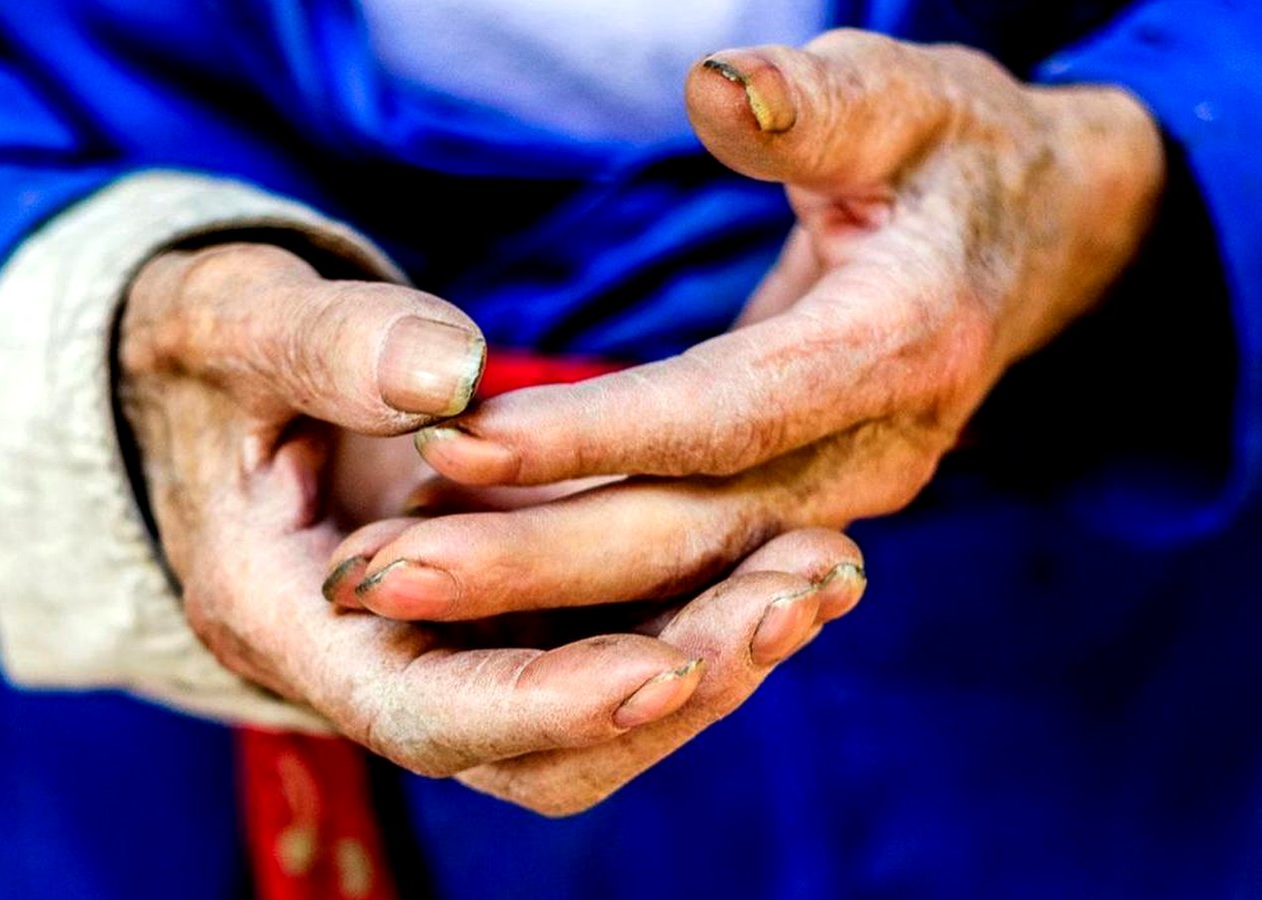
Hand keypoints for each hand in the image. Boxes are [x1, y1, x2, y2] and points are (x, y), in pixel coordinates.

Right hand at [119, 242, 864, 813]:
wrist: (211, 379)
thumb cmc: (209, 350)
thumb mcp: (237, 322)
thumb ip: (325, 346)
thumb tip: (447, 375)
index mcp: (284, 619)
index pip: (429, 715)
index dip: (553, 701)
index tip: (676, 659)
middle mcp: (368, 665)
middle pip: (537, 750)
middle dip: (675, 687)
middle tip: (802, 591)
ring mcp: (441, 647)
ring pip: (589, 714)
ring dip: (709, 658)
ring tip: (822, 574)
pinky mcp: (497, 613)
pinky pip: (606, 646)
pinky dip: (696, 613)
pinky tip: (785, 550)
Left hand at [337, 30, 1163, 625]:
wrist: (1032, 239)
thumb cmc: (955, 154)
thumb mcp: (909, 97)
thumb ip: (818, 101)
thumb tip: (717, 88)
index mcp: (900, 348)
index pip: (723, 410)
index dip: (591, 432)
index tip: (453, 434)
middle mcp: (874, 454)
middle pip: (683, 531)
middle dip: (527, 559)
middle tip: (378, 574)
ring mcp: (837, 498)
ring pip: (671, 574)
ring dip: (529, 591)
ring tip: (390, 588)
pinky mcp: (796, 511)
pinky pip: (677, 568)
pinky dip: (571, 581)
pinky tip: (461, 576)